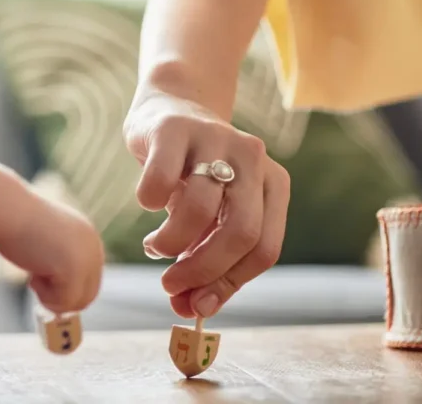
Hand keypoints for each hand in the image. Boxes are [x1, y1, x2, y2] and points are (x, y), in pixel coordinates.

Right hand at [0, 197, 103, 314]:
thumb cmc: (16, 223)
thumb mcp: (45, 240)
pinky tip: (32, 276)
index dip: (65, 289)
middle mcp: (94, 248)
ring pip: (76, 302)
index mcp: (88, 237)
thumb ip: (58, 259)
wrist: (8, 211)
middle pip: (88, 295)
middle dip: (61, 297)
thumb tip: (60, 295)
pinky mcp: (75, 271)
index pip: (89, 280)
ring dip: (51, 297)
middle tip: (35, 284)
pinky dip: (44, 296)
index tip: (41, 282)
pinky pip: (63, 302)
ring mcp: (87, 260)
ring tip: (32, 277)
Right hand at [123, 88, 289, 318]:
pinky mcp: (175, 128)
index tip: (196, 304)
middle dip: (202, 270)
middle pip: (240, 232)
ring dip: (169, 243)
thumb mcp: (210, 219)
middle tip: (170, 285)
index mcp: (274, 183)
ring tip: (154, 247)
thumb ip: (206, 263)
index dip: (229, 283)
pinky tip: (147, 203)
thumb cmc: (193, 176)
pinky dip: (149, 202)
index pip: (264, 249)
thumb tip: (189, 312)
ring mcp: (216, 138)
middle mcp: (253, 158)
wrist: (170, 109)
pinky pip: (160, 180)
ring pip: (199, 209)